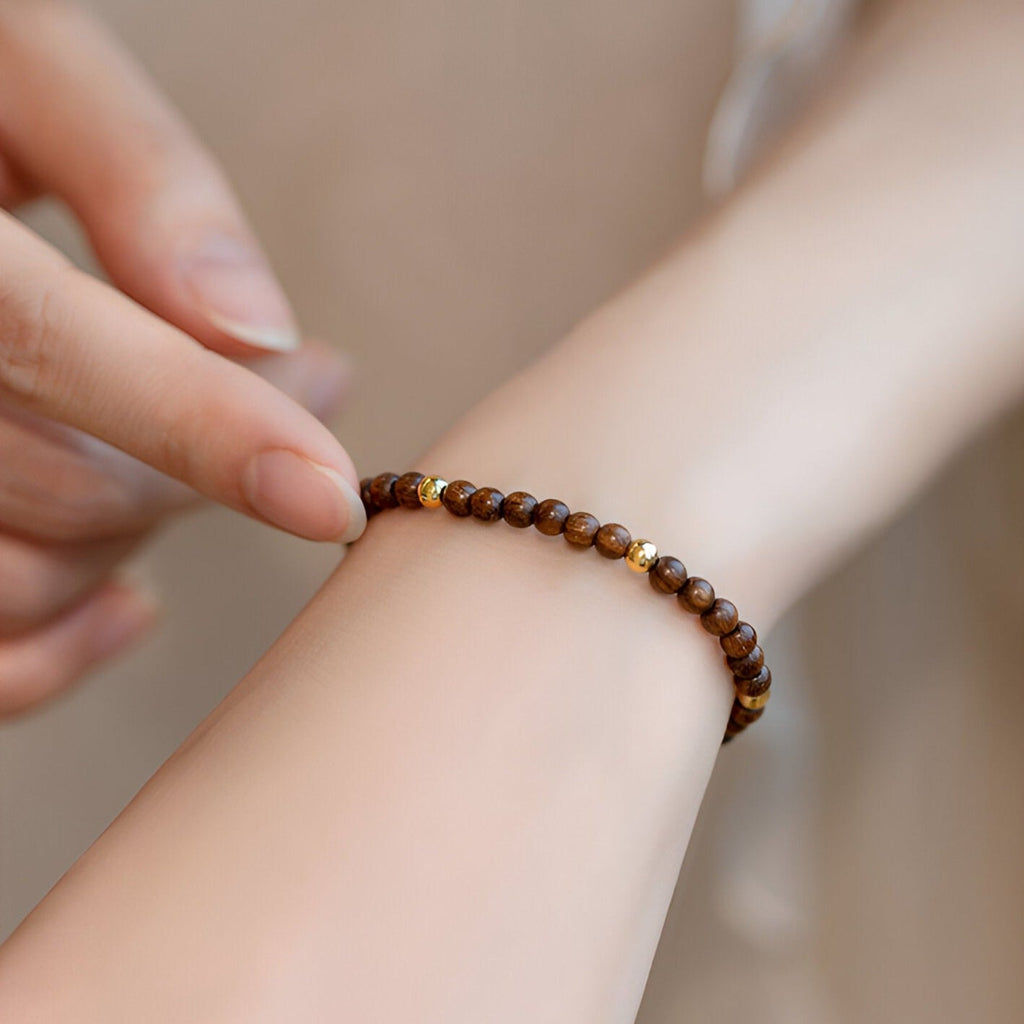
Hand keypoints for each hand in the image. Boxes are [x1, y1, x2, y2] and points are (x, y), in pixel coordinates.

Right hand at [0, 2, 365, 714]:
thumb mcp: (19, 62)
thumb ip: (133, 171)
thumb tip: (250, 322)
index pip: (44, 342)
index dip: (199, 424)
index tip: (328, 491)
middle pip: (66, 485)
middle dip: (210, 462)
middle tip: (306, 395)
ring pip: (19, 583)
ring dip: (139, 544)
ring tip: (194, 467)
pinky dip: (58, 654)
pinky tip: (128, 604)